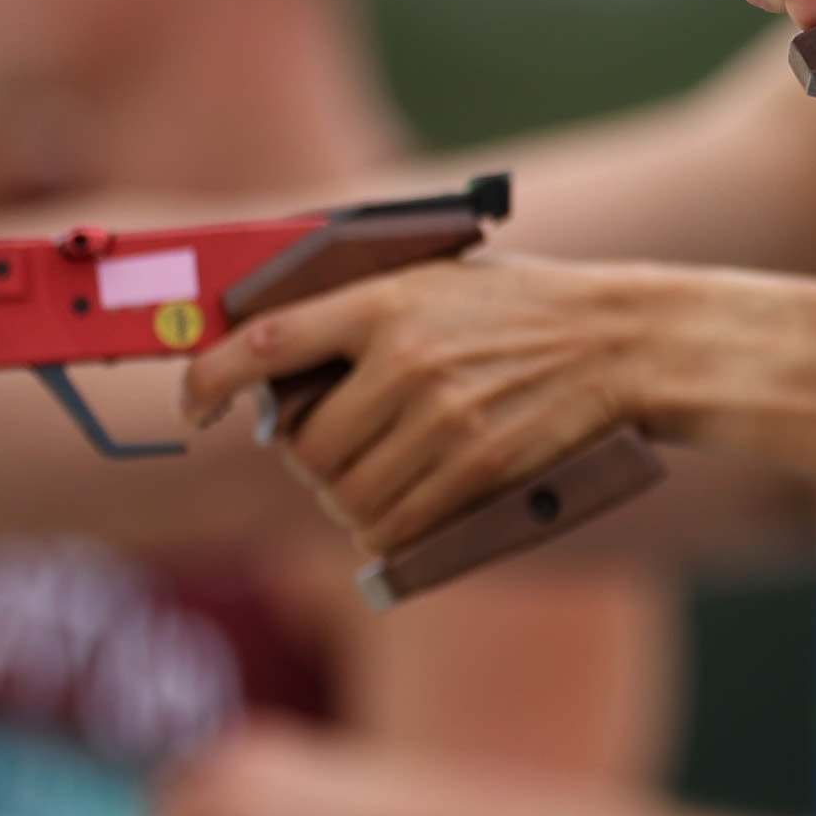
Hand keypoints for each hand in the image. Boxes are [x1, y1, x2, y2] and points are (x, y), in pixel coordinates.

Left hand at [176, 256, 684, 564]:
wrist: (622, 341)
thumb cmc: (524, 309)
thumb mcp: (438, 282)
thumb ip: (364, 314)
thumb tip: (278, 369)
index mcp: (385, 301)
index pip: (266, 341)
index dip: (212, 377)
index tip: (193, 404)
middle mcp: (405, 359)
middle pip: (305, 444)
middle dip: (307, 463)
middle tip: (327, 458)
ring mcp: (442, 417)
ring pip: (344, 493)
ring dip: (343, 504)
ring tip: (364, 491)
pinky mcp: (477, 466)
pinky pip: (395, 523)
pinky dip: (382, 533)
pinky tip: (393, 520)